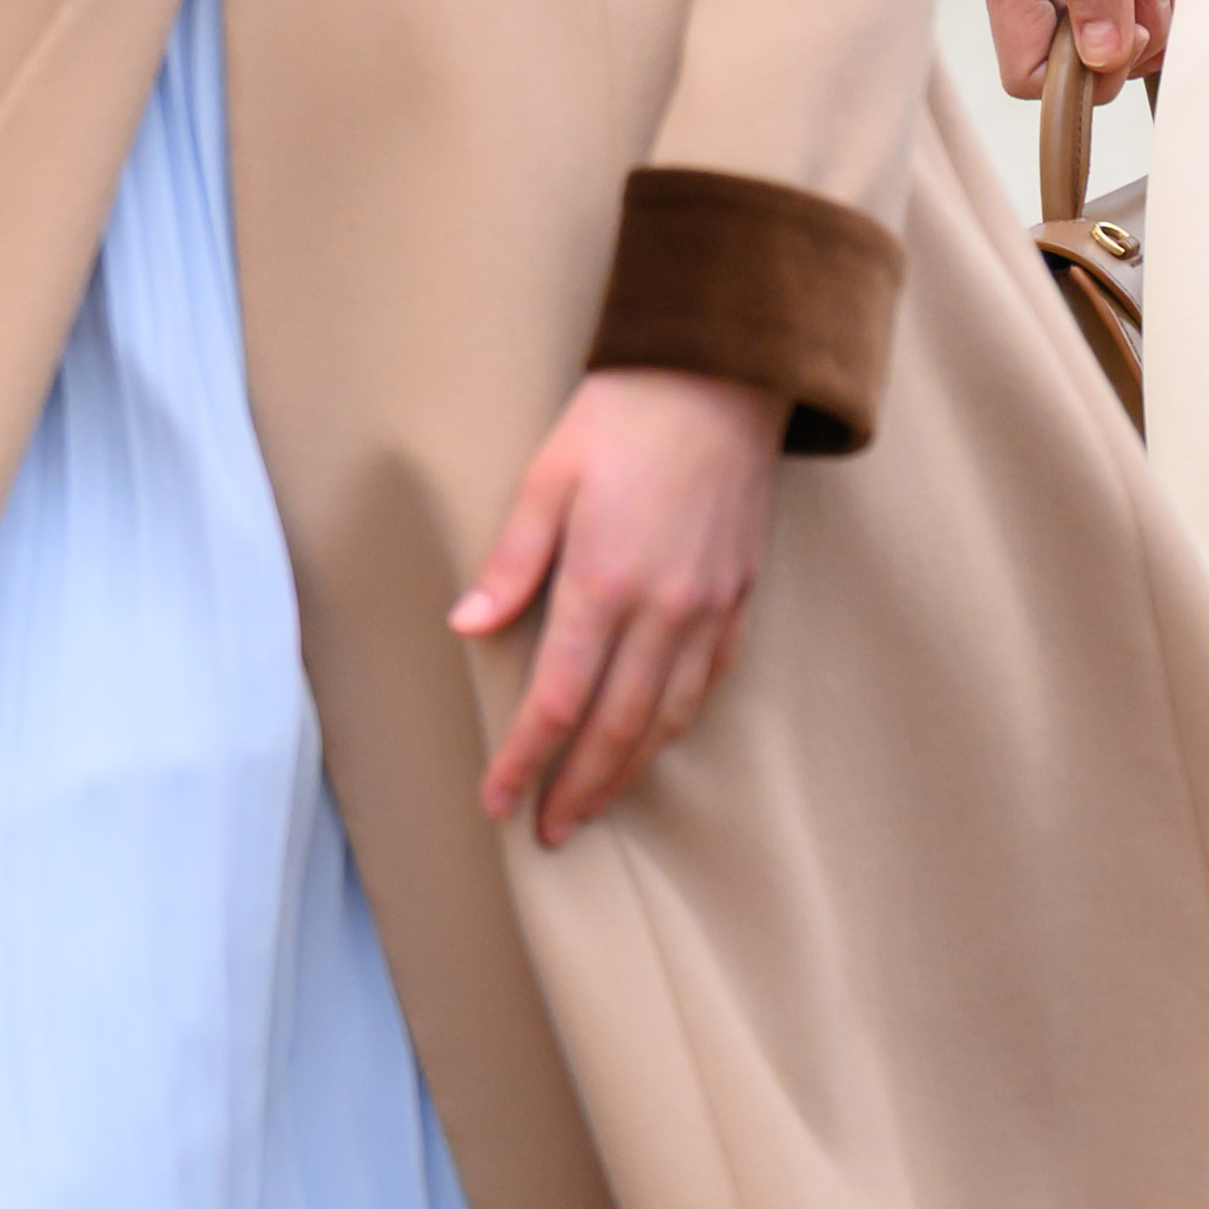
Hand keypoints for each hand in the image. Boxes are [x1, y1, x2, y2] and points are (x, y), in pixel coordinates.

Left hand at [455, 367, 780, 850]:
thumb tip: (468, 627)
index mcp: (604, 580)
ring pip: (669, 714)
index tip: (499, 799)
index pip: (557, 697)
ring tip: (597, 803)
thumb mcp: (548, 477)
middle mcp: (663, 606)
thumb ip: (513, 560)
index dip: (526, 759)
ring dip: (630, 770)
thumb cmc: (623, 417)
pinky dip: (679, 721)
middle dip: (579, 786)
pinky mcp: (740, 592)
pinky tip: (656, 740)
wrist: (723, 376)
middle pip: (617, 725)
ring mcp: (709, 604)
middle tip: (550, 831)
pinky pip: (710, 678)